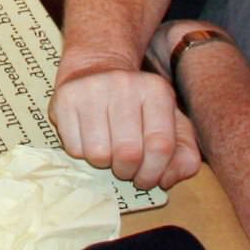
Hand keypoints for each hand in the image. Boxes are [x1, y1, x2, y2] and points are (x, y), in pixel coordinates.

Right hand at [50, 55, 201, 190]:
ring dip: (103, 163)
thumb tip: (167, 180)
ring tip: (107, 149)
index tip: (147, 178)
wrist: (95, 69)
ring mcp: (92, 89)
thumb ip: (184, 155)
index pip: (161, 146)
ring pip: (98, 155)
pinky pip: (73, 148)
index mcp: (156, 90)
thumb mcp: (171, 124)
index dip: (154, 173)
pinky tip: (89, 137)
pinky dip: (82, 153)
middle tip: (125, 167)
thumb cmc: (138, 107)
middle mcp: (124, 84)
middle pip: (128, 154)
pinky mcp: (65, 98)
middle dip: (127, 172)